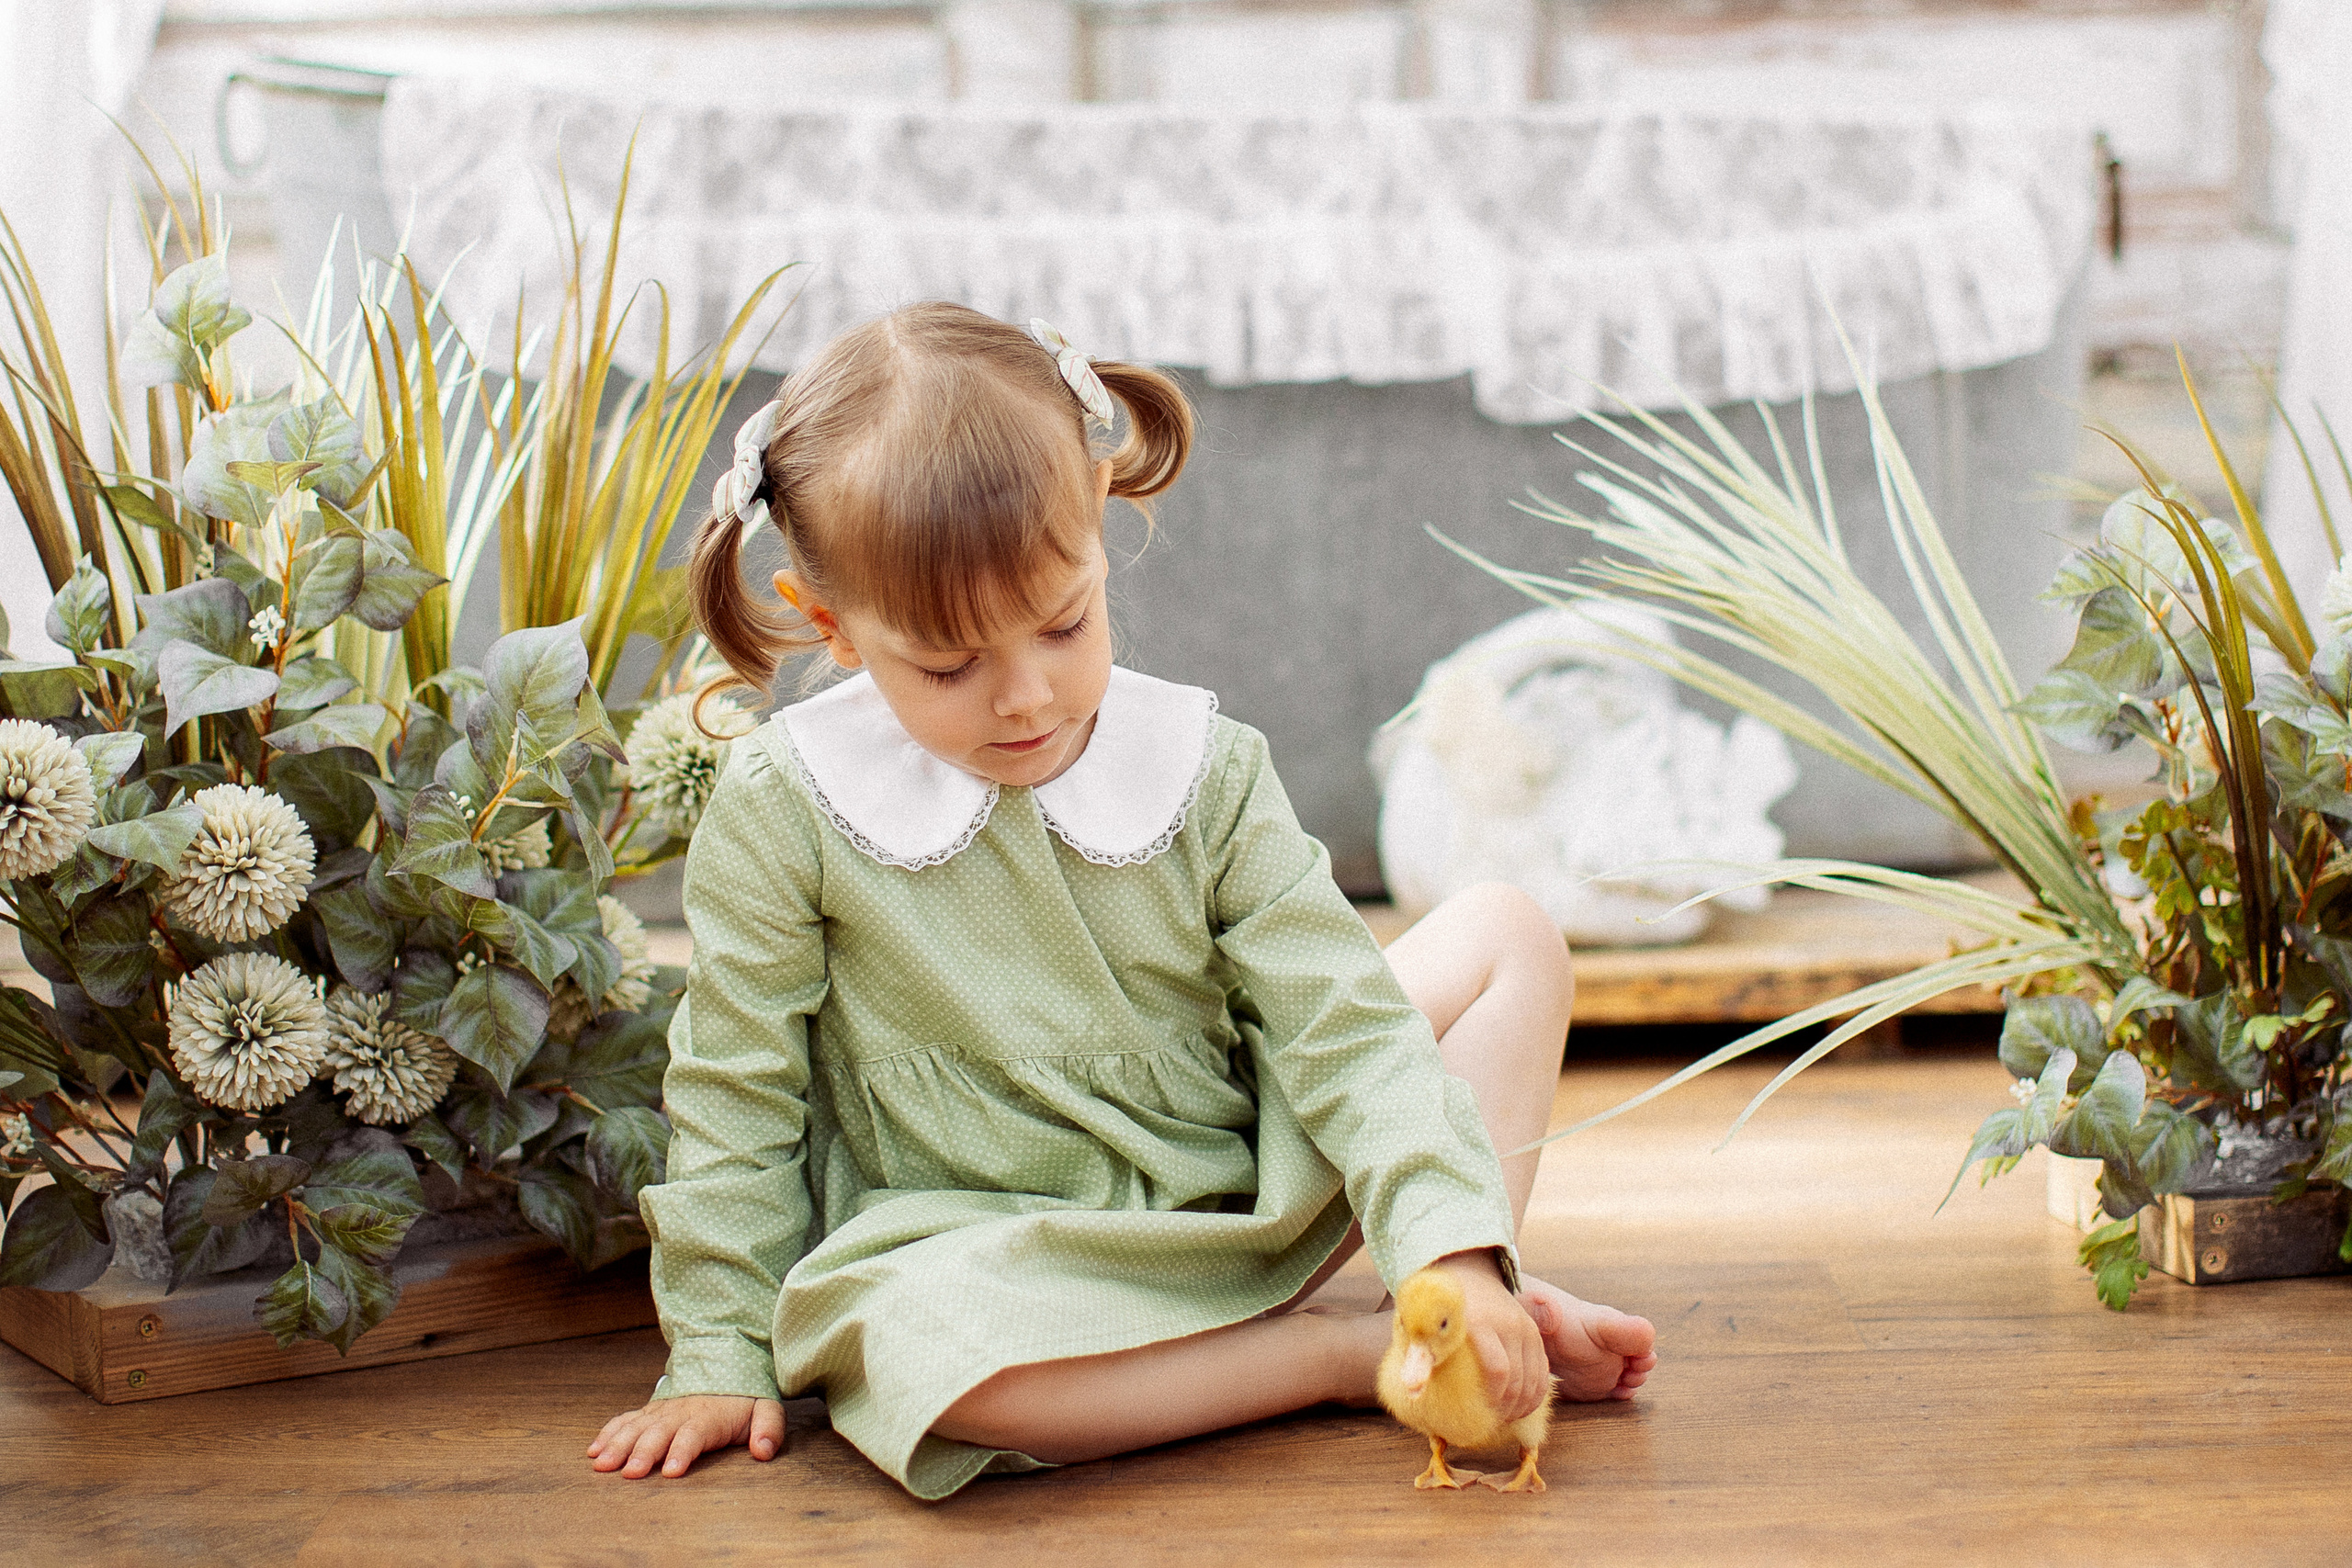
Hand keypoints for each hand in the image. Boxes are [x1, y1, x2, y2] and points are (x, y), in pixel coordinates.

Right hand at [589, 1394, 786, 1477]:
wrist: (727, 1366)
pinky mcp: (650, 1412)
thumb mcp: (767, 1409)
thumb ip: (768, 1429)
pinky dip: (609, 1433)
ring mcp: (662, 1411)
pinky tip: (594, 1450)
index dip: (682, 1452)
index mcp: (709, 1416)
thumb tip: (764, 1451)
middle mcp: (681, 1412)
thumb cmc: (746, 1400)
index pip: (694, 1434)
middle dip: (643, 1452)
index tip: (671, 1472)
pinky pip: (626, 1420)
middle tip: (629, 1473)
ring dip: (618, 1445)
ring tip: (602, 1465)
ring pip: (636, 1427)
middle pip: (659, 1432)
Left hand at [1432, 1249, 1548, 1421]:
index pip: (1498, 1371)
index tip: (1482, 1415)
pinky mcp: (1532, 1329)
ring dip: (1524, 1404)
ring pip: (1535, 1377)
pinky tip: (1523, 1406)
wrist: (1465, 1273)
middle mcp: (1507, 1323)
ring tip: (1507, 1418)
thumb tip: (1413, 1391)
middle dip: (1509, 1408)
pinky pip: (1543, 1369)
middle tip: (1494, 1423)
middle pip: (1518, 1379)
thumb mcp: (1424, 1329)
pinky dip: (1536, 1392)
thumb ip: (1417, 1358)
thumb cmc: (1439, 1309)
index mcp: (1479, 1323)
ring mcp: (1523, 1325)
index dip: (1494, 1400)